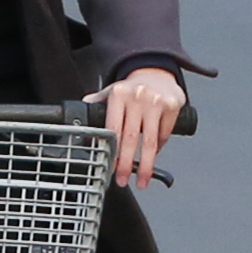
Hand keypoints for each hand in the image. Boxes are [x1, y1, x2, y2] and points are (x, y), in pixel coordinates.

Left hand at [98, 65, 181, 188]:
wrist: (156, 71)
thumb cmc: (131, 88)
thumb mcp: (111, 91)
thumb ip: (96, 104)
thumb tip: (79, 116)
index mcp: (118, 94)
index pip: (113, 128)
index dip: (112, 151)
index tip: (110, 168)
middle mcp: (137, 96)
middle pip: (131, 138)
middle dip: (126, 164)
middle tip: (122, 181)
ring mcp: (156, 101)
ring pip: (150, 141)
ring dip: (146, 166)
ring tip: (142, 181)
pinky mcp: (172, 105)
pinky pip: (164, 134)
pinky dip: (159, 148)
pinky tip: (153, 156)